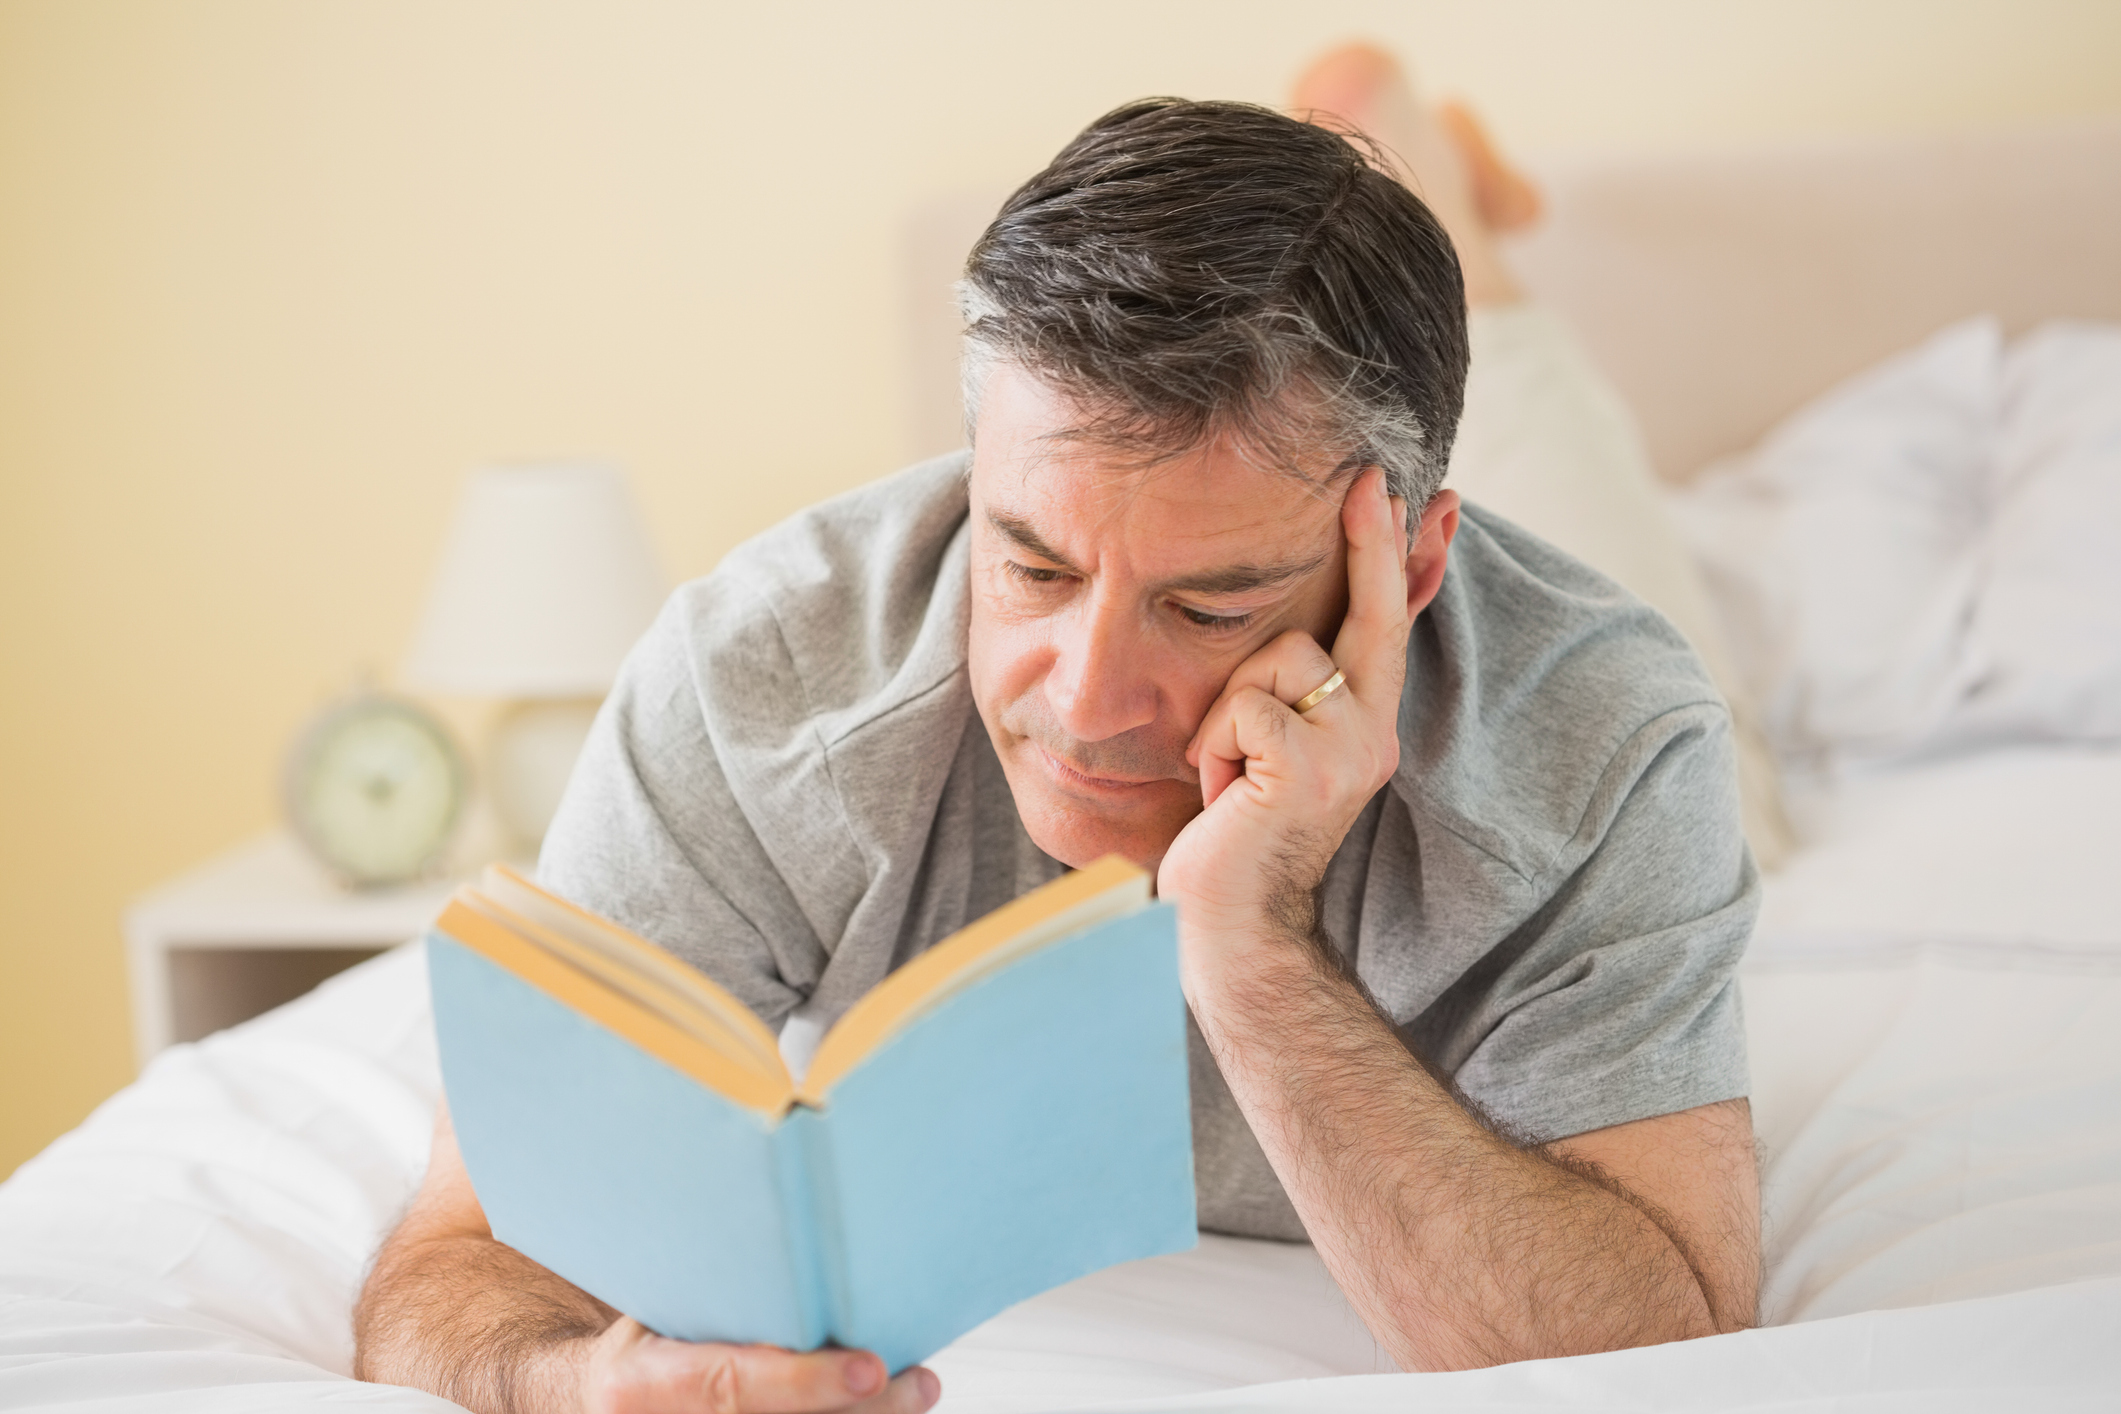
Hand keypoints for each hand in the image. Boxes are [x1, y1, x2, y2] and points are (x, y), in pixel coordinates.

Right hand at [576, 1319, 938, 1413]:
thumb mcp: (657, 1297)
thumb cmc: (641, 1330)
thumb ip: (716, 1284)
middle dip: (858, 1411)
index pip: (730, 1385)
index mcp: (639, 1385)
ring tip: (917, 1389)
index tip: (870, 1367)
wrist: (601, 1395)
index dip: (803, 1382)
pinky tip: (888, 1406)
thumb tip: (794, 1224)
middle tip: (919, 1382)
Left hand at [1157, 468, 1412, 978]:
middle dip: (1369, 542)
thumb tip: (1294, 632)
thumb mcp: (1262, 749)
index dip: (1389, 556)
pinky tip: (1217, 792)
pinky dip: (1213, 744)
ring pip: (1277, 657)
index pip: (1383, 624)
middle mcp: (1373, 732)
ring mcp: (1350, 750)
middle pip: (1366, 614)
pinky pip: (1245, 707)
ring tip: (1225, 770)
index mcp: (1364, 725)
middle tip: (1368, 480)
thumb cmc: (1229, 837)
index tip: (1394, 491)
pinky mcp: (1310, 769)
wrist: (1228, 925)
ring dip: (1228, 709)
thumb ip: (1285, 688)